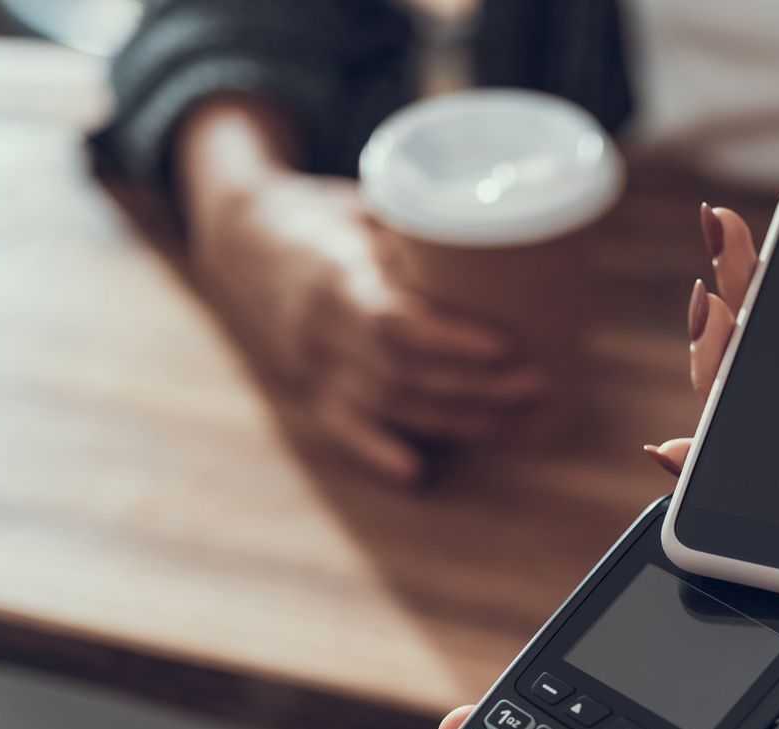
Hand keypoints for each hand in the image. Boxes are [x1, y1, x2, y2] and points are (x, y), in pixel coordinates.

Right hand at [190, 169, 547, 483]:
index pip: (394, 321)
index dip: (451, 341)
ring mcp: (313, 366)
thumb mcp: (366, 204)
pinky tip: (417, 474)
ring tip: (520, 421)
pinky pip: (344, 430)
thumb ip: (421, 228)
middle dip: (476, 388)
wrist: (241, 240)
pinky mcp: (310, 390)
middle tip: (537, 385)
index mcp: (334, 274)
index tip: (505, 347)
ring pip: (390, 406)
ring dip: (457, 422)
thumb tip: (506, 233)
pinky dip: (378, 454)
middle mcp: (321, 329)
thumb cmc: (322, 216)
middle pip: (405, 373)